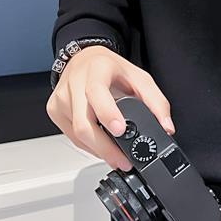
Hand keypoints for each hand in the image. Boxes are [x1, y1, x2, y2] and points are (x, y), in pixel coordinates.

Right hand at [46, 46, 175, 171]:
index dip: (108, 113)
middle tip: (123, 161)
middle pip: (83, 123)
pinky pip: (72, 136)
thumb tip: (166, 128)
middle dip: (104, 148)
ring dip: (98, 150)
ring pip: (77, 134)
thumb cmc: (111, 68)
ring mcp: (61, 98)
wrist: (84, 59)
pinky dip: (88, 145)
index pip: (97, 93)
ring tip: (116, 156)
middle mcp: (74, 83)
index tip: (120, 130)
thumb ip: (156, 102)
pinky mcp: (54, 110)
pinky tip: (101, 145)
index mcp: (96, 71)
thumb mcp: (139, 77)